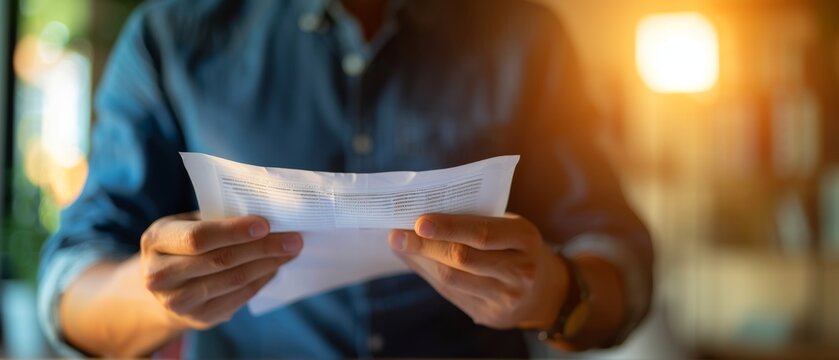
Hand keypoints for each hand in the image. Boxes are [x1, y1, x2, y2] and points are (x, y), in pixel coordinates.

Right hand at [140, 212, 301, 328]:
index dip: (233, 231)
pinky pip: (239, 297)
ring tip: (290, 251)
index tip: (265, 224)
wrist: (163, 287)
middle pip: (220, 260)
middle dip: (262, 248)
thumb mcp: (186, 224)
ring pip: (234, 280)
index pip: (198, 237)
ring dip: (268, 264)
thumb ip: (216, 218)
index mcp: (156, 240)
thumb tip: (265, 213)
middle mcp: (160, 275)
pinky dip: (262, 279)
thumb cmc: (182, 244)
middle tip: (293, 238)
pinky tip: (276, 267)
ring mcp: (178, 301)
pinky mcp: (199, 318)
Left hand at [388, 213, 566, 329]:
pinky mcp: (491, 315)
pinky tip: (415, 262)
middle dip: (425, 245)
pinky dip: (429, 276)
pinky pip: (452, 294)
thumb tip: (420, 218)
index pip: (482, 232)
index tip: (419, 221)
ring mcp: (507, 297)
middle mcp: (520, 270)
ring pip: (453, 279)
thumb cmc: (514, 246)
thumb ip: (472, 221)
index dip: (448, 227)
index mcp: (525, 238)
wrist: (542, 289)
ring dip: (421, 261)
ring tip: (400, 246)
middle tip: (396, 234)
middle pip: (463, 257)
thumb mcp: (507, 226)